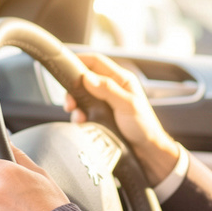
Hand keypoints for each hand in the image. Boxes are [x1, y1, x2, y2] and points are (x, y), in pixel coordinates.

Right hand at [66, 54, 179, 183]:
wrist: (147, 150)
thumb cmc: (144, 127)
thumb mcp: (128, 106)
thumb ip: (108, 90)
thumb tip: (87, 77)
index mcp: (122, 79)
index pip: (96, 61)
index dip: (79, 60)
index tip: (64, 66)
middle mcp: (113, 87)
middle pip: (85, 78)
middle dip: (73, 88)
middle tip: (69, 102)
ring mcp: (106, 101)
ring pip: (83, 95)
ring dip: (76, 104)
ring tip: (77, 116)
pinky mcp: (101, 114)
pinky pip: (85, 110)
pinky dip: (80, 115)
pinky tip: (81, 123)